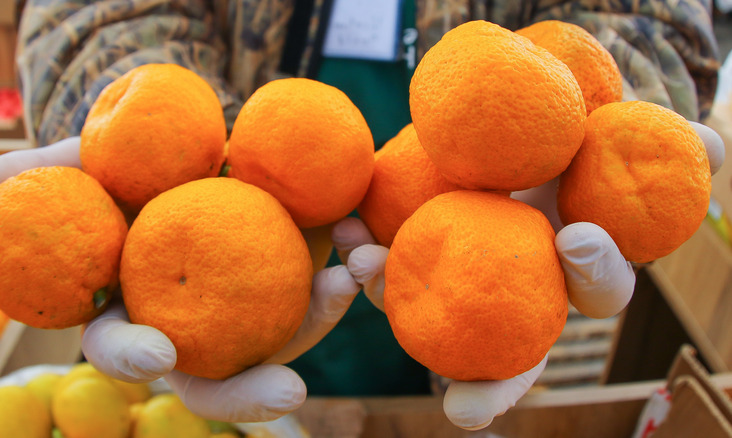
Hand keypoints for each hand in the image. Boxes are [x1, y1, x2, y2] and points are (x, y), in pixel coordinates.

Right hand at [0, 137, 361, 422]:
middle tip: (290, 396)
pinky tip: (360, 240)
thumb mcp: (82, 160)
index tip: (159, 355)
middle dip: (251, 395)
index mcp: (135, 311)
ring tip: (351, 280)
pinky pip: (324, 283)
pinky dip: (345, 266)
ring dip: (323, 316)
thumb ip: (42, 175)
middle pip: (218, 380)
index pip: (124, 350)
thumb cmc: (128, 159)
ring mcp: (250, 307)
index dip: (134, 359)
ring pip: (286, 335)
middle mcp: (196, 325)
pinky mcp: (295, 276)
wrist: (196, 140)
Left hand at [335, 121, 724, 429]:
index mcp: (577, 270)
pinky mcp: (420, 252)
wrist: (523, 139)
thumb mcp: (627, 140)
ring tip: (362, 267)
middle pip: (510, 355)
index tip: (575, 237)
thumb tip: (716, 145)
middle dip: (488, 386)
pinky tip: (342, 225)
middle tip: (464, 411)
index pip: (599, 291)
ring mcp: (465, 281)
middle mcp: (520, 293)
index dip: (595, 272)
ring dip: (392, 296)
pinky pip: (390, 259)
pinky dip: (364, 246)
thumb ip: (672, 149)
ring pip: (433, 307)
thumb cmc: (583, 149)